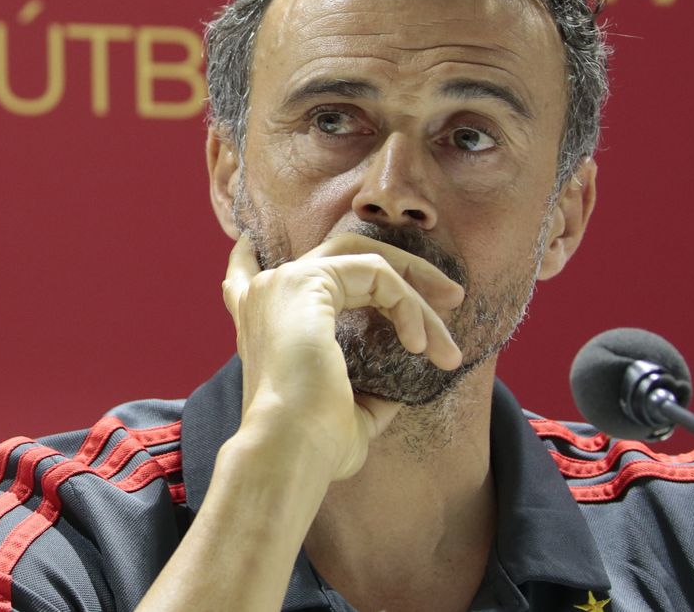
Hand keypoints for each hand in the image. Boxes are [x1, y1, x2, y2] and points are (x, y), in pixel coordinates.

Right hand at [221, 231, 464, 479]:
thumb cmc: (313, 442)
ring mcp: (283, 283)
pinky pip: (376, 274)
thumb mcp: (347, 410)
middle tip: (450, 296)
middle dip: (400, 271)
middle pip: (339, 255)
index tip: (253, 243)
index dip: (250, 256)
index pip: (244, 273)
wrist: (289, 450)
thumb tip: (399, 387)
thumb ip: (367, 388)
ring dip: (418, 297)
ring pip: (368, 263)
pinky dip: (409, 307)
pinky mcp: (307, 281)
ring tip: (447, 345)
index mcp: (258, 324)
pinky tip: (420, 346)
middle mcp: (265, 295)